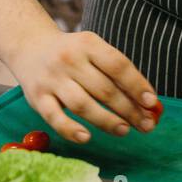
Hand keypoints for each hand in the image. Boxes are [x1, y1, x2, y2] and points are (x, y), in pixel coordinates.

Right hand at [13, 28, 158, 144]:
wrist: (30, 47)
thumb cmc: (72, 54)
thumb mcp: (92, 51)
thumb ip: (116, 73)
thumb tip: (146, 102)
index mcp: (88, 44)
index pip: (117, 65)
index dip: (137, 85)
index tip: (151, 102)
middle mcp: (69, 60)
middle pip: (104, 89)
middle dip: (129, 109)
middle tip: (146, 125)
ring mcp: (52, 79)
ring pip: (82, 105)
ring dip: (107, 121)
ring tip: (125, 130)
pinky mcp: (37, 98)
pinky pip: (55, 118)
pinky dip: (71, 130)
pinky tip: (87, 137)